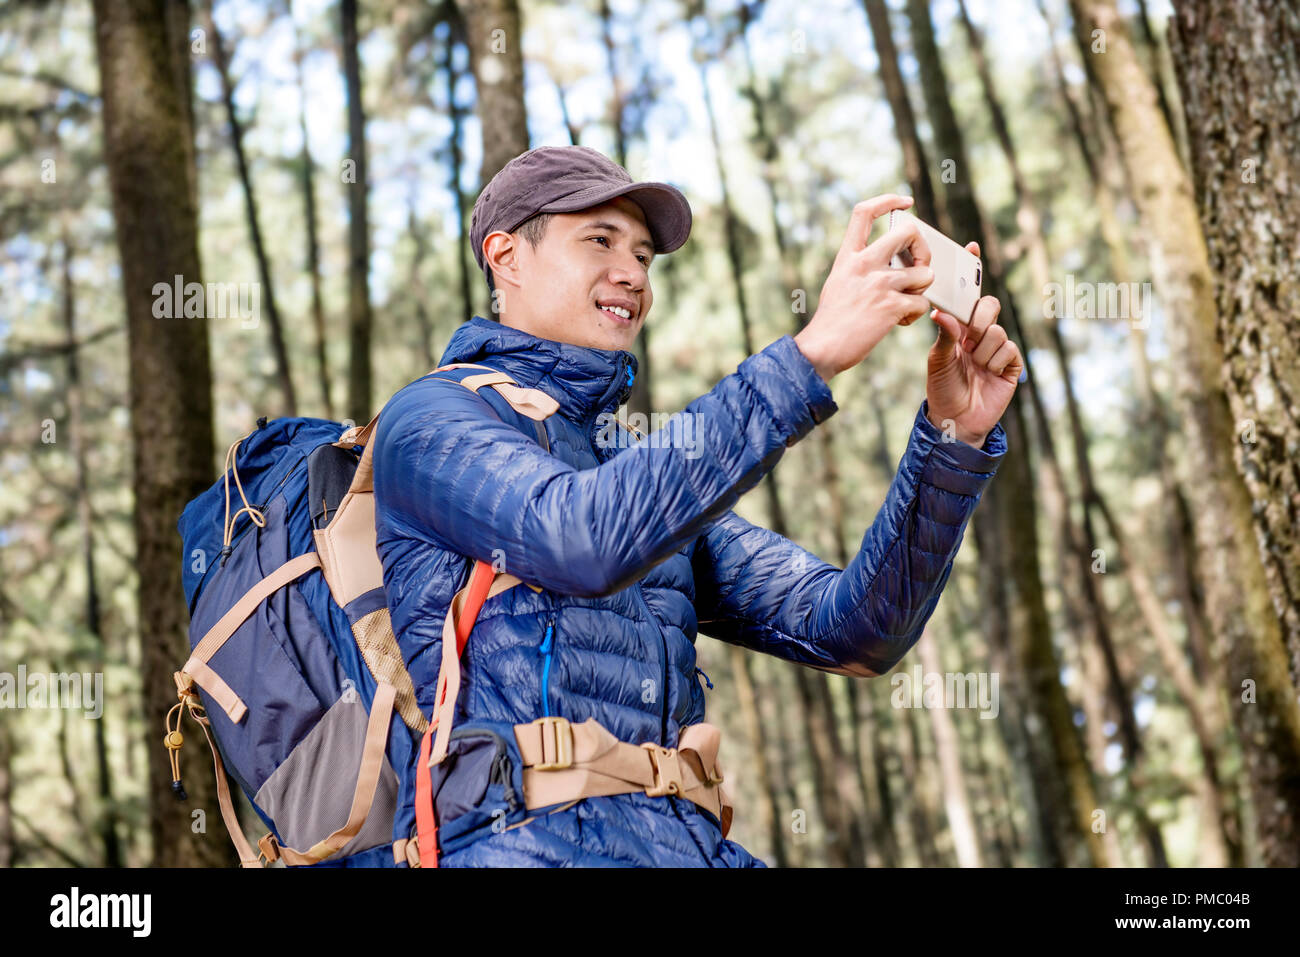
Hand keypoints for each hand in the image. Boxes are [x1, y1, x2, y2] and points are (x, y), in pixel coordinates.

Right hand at [795, 194, 935, 382]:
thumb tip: (894, 262)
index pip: (864, 212)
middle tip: (918, 266)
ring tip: (905, 302)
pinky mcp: (891, 306)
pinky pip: (921, 302)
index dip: (888, 201)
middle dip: (923, 248)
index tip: (905, 202)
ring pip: (925, 272)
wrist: (823, 349)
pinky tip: (899, 321)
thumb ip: (860, 267)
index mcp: (848, 256)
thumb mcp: (839, 282)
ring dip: (922, 289)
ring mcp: (879, 284)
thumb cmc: (832, 321)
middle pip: (908, 232)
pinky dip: (915, 314)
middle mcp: (864, 264)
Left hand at [925, 242, 1022, 448]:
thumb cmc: (942, 388)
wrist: (955, 420)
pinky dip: (995, 361)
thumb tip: (943, 312)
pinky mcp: (1011, 364)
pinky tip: (988, 373)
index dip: (972, 272)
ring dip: (982, 350)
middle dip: (980, 317)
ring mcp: (997, 348)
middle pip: (989, 306)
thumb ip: (944, 335)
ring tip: (973, 366)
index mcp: (959, 328)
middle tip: (969, 336)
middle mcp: (979, 334)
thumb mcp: (938, 360)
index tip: (970, 247)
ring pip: (997, 330)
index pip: (967, 296)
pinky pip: (1008, 349)